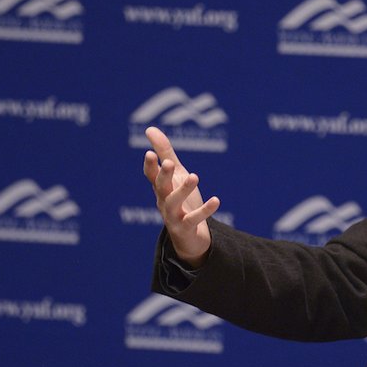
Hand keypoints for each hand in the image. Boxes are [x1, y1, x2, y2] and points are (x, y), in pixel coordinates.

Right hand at [142, 126, 218, 266]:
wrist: (190, 237)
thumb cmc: (182, 201)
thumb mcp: (176, 175)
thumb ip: (165, 153)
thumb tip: (150, 129)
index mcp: (161, 188)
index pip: (151, 176)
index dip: (150, 166)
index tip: (149, 153)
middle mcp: (164, 201)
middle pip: (160, 187)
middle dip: (163, 175)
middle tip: (169, 162)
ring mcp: (173, 216)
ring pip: (173, 203)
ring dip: (183, 190)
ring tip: (194, 176)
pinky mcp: (185, 228)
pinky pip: (194, 219)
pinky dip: (205, 210)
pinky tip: (216, 200)